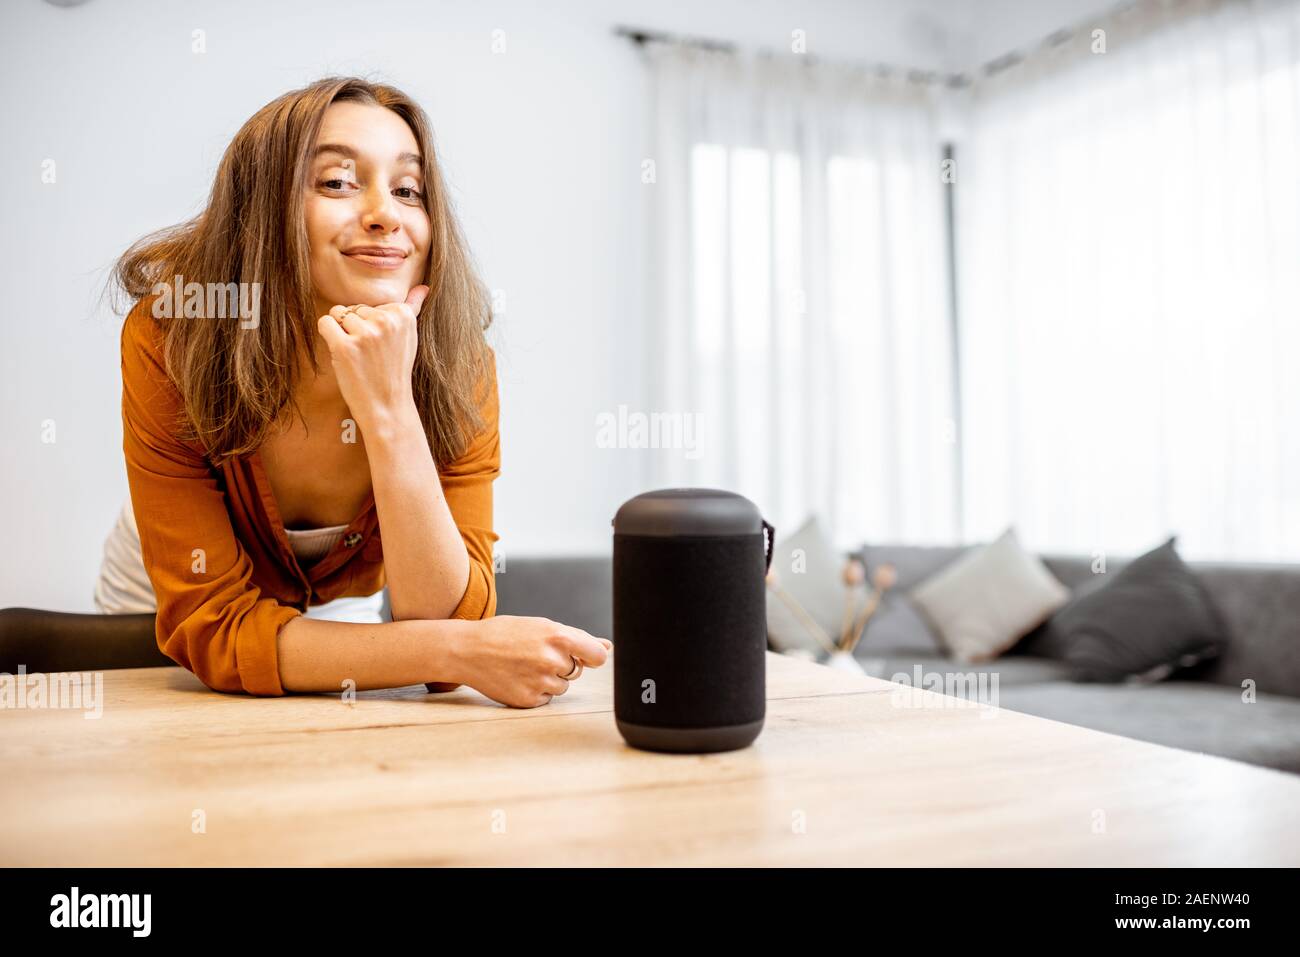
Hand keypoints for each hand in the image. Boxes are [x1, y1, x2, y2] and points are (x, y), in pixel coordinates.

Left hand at [316, 285, 428, 426]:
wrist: (387, 406)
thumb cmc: (394, 371)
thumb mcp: (409, 337)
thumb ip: (412, 308)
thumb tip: (424, 287)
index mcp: (403, 315)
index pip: (372, 305)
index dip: (372, 325)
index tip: (383, 347)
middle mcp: (386, 321)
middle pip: (354, 308)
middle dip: (357, 329)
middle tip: (371, 355)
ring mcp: (366, 334)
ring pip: (338, 314)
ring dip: (343, 334)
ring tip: (359, 356)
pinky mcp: (345, 347)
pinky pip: (325, 323)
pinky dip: (328, 335)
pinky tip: (342, 352)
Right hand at [444, 616, 612, 708]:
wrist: (468, 650)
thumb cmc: (505, 634)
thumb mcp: (541, 626)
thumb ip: (577, 638)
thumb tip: (607, 647)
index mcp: (558, 637)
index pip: (596, 655)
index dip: (593, 656)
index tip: (586, 657)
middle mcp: (552, 661)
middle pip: (576, 670)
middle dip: (562, 664)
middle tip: (536, 654)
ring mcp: (541, 682)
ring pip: (562, 686)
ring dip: (550, 678)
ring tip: (524, 665)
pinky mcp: (529, 700)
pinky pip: (546, 698)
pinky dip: (536, 691)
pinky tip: (518, 678)